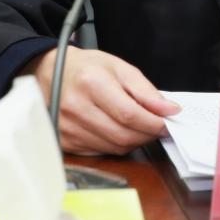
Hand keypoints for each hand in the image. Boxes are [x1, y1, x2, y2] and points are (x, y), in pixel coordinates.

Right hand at [26, 48, 179, 154]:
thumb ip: (145, 90)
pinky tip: (119, 132)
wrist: (50, 73)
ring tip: (139, 127)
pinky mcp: (65, 141)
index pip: (129, 114)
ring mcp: (68, 127)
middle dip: (147, 134)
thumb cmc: (86, 68)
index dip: (153, 122)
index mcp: (91, 83)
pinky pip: (100, 152)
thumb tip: (169, 109)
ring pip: (113, 147)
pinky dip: (116, 145)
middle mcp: (76, 107)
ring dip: (134, 141)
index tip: (167, 121)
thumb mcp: (119, 68)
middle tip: (157, 127)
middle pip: (122, 135)